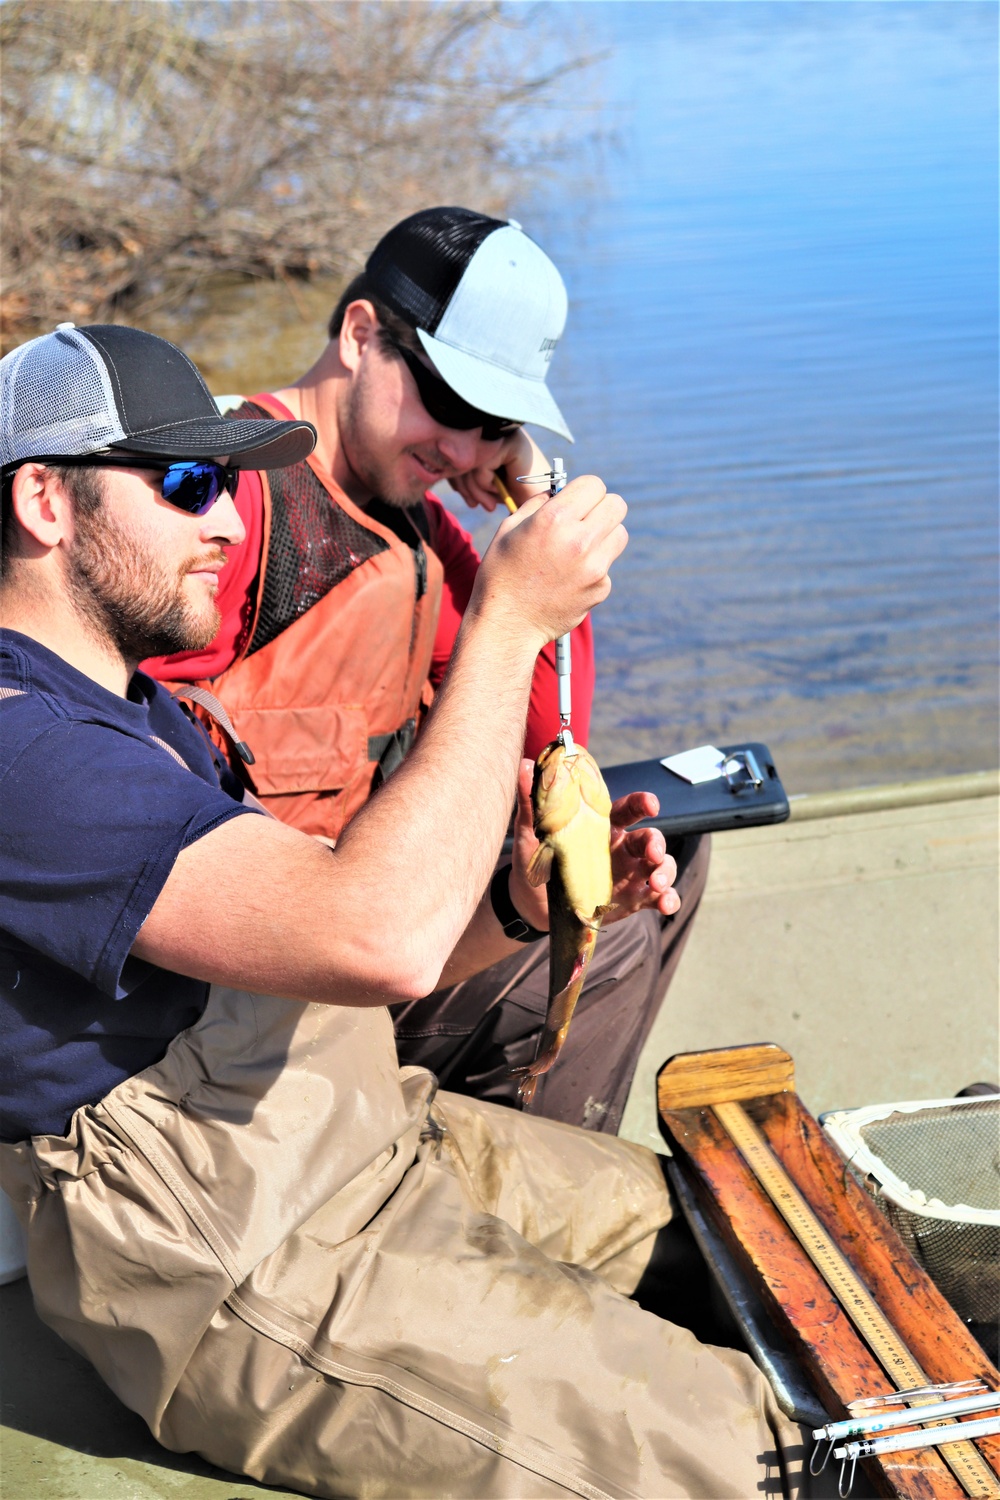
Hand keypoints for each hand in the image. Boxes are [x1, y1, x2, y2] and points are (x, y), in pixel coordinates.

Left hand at [448, 429, 539, 512]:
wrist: (549, 504)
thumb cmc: (529, 498)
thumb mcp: (500, 490)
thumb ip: (479, 481)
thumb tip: (442, 466)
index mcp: (498, 444)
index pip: (466, 454)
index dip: (465, 480)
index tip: (471, 501)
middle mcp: (499, 436)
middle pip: (464, 457)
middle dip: (468, 488)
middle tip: (480, 505)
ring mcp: (502, 438)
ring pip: (468, 463)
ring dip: (475, 490)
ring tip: (488, 504)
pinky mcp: (504, 445)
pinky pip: (479, 466)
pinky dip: (483, 484)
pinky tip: (496, 494)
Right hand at [470, 474, 627, 648]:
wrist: (507, 624)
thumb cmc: (501, 573)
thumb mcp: (510, 528)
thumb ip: (539, 504)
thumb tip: (559, 492)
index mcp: (554, 519)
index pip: (595, 484)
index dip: (585, 490)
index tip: (578, 500)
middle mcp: (579, 540)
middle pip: (617, 505)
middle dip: (602, 508)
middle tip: (586, 519)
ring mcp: (594, 567)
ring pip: (620, 534)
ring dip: (604, 535)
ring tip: (578, 548)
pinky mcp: (600, 588)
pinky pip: (607, 565)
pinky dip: (594, 567)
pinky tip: (569, 578)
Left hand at [506, 769, 679, 935]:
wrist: (529, 905)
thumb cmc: (532, 862)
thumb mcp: (531, 834)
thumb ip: (532, 802)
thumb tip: (523, 763)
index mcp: (601, 826)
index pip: (627, 809)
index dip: (642, 803)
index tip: (651, 804)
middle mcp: (621, 847)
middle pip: (649, 837)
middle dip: (656, 843)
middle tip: (653, 853)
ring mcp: (629, 874)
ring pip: (661, 865)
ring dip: (666, 871)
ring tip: (657, 884)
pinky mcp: (631, 899)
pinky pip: (657, 897)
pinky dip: (669, 900)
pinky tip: (666, 904)